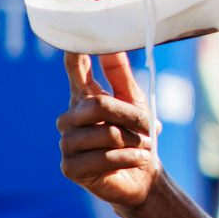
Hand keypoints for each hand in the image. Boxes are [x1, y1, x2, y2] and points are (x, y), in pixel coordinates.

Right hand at [58, 52, 159, 209]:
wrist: (142, 178)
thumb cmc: (137, 137)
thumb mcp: (135, 103)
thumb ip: (121, 75)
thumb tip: (113, 43)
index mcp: (83, 98)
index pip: (75, 68)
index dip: (74, 53)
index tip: (74, 39)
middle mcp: (69, 118)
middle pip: (99, 106)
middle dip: (132, 117)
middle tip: (152, 128)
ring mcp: (66, 143)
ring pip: (106, 133)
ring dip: (134, 141)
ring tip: (143, 147)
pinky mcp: (70, 168)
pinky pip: (106, 157)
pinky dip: (130, 159)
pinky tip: (137, 161)